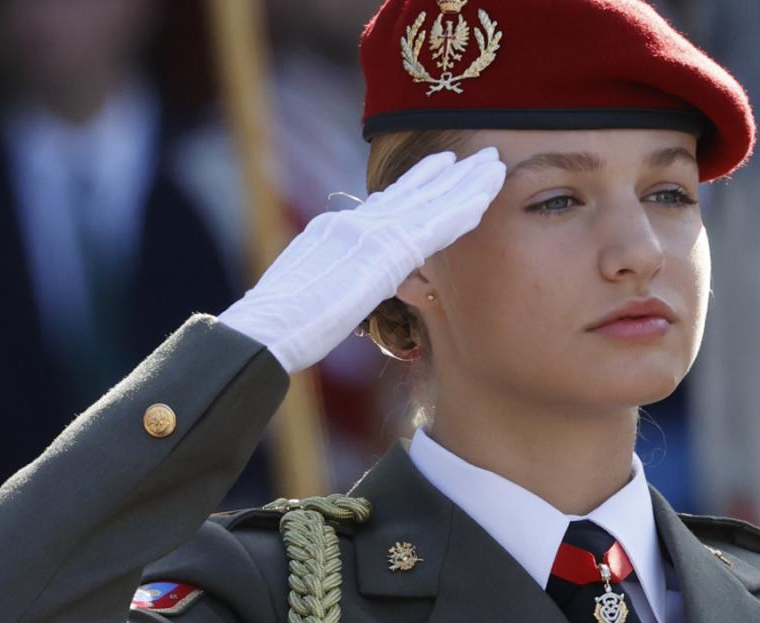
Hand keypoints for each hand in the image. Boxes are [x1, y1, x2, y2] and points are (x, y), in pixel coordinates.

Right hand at [219, 147, 505, 373]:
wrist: (265, 329)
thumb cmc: (277, 328)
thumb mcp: (307, 292)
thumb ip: (334, 279)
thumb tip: (346, 286)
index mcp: (335, 231)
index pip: (385, 203)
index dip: (417, 183)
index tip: (440, 167)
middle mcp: (354, 223)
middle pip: (411, 192)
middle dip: (447, 174)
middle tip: (478, 155)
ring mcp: (368, 233)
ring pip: (430, 201)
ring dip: (466, 182)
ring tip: (494, 162)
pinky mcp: (383, 252)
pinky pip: (435, 226)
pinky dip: (462, 208)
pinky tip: (486, 196)